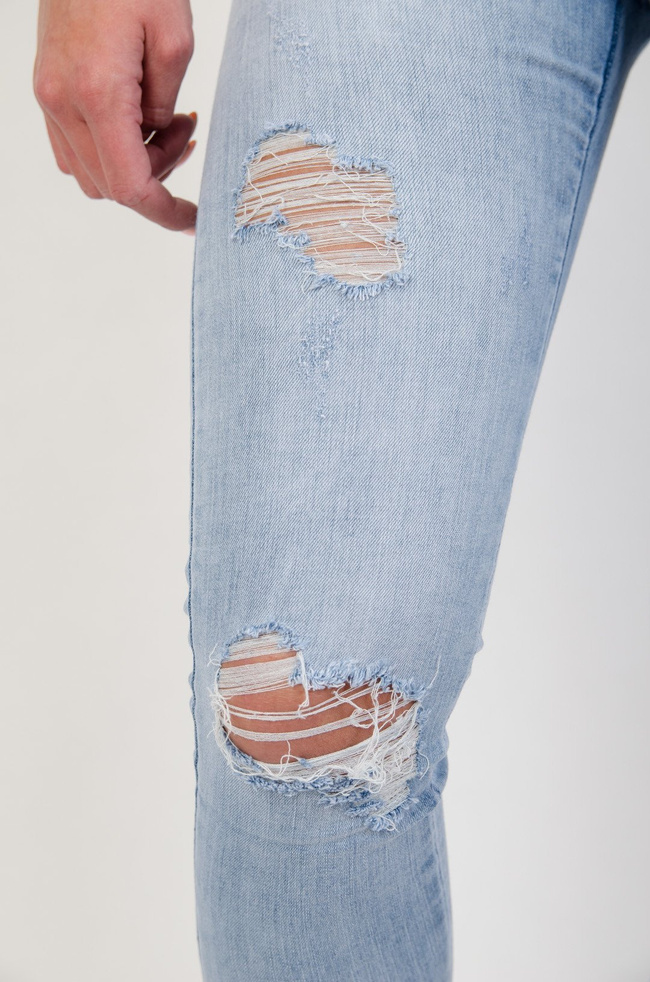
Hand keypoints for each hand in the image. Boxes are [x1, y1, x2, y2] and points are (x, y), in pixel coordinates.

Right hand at [33, 0, 197, 231]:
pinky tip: (136, 116)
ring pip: (91, 173)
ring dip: (134, 163)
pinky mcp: (46, 88)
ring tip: (166, 117)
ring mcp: (49, 97)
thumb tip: (155, 140)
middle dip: (157, 176)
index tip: (193, 220)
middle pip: (111, 186)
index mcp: (97, 95)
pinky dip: (110, 148)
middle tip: (185, 129)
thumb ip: (165, 107)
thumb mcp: (174, 40)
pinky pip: (75, 148)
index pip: (130, 186)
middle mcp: (63, 103)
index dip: (165, 213)